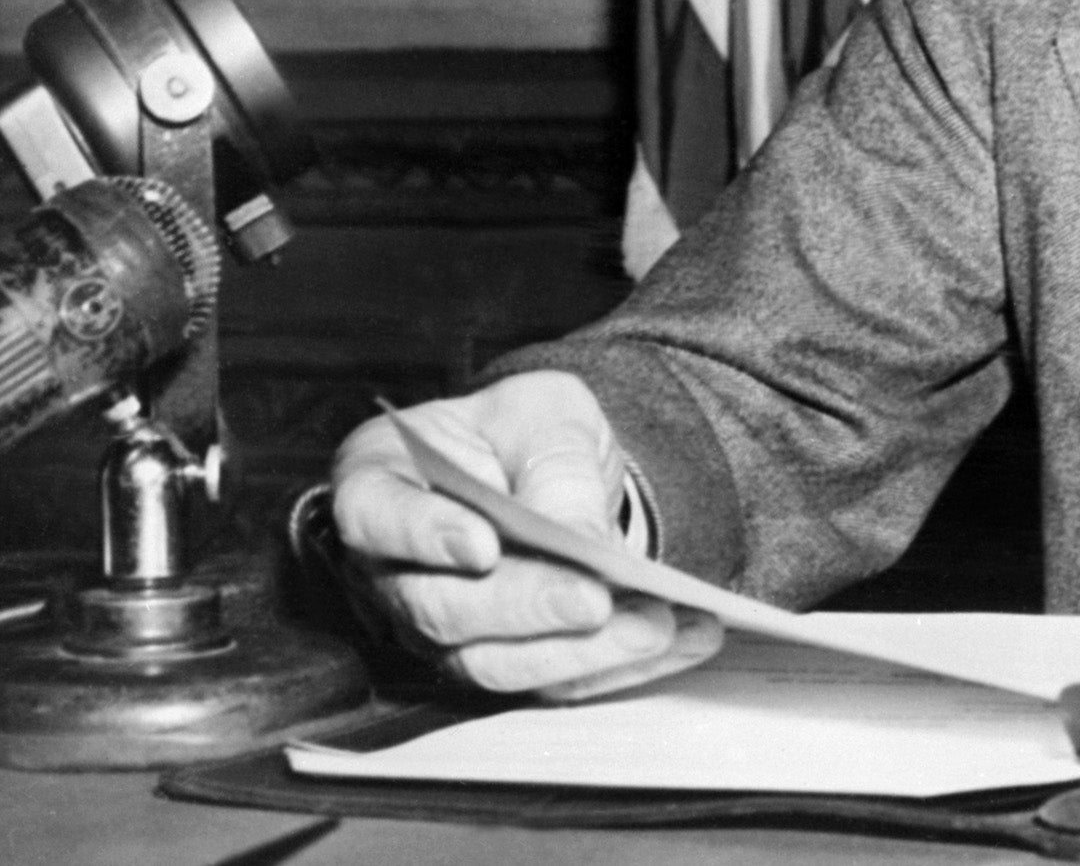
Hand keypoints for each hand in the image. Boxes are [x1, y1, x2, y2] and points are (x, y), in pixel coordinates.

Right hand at [330, 371, 724, 698]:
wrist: (550, 464)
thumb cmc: (524, 431)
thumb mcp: (547, 415)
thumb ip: (554, 465)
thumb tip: (578, 538)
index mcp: (382, 483)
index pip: (376, 516)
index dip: (422, 535)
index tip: (480, 547)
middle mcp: (396, 571)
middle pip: (442, 608)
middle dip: (527, 607)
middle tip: (595, 599)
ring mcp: (442, 628)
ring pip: (495, 662)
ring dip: (582, 652)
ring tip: (660, 625)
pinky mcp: (503, 660)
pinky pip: (554, 679)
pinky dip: (624, 665)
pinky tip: (687, 636)